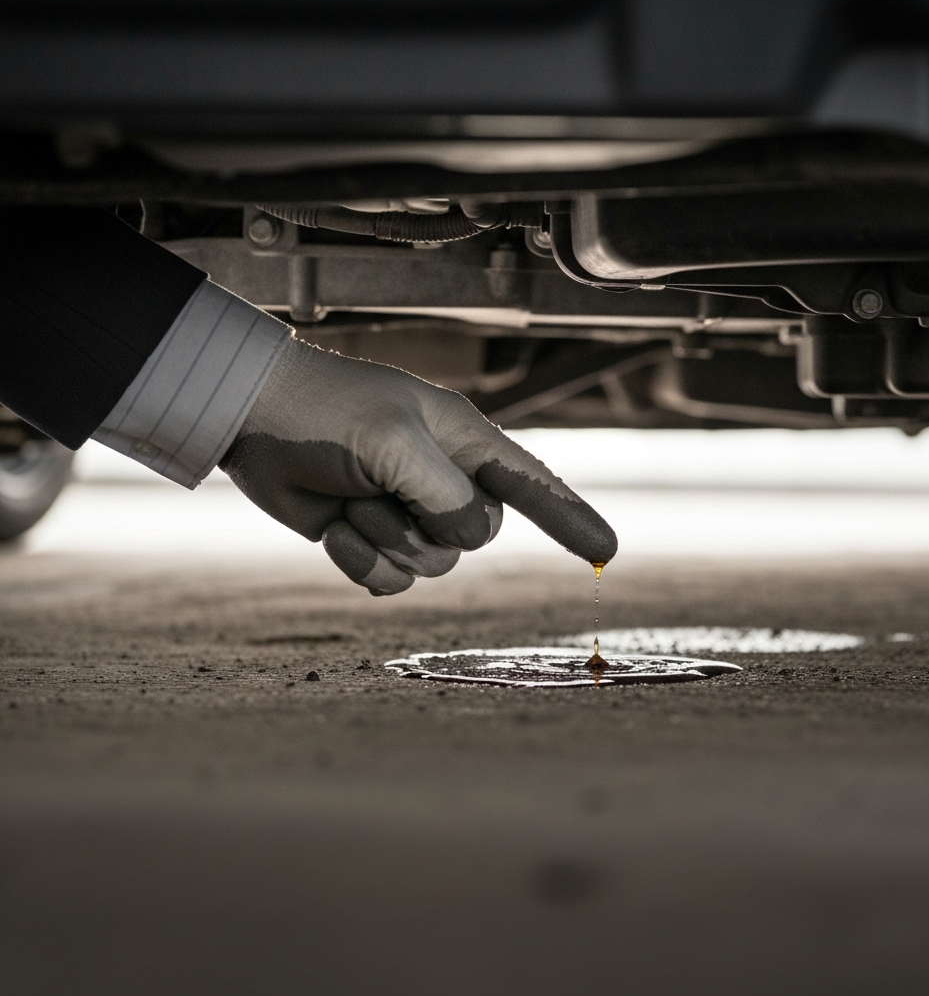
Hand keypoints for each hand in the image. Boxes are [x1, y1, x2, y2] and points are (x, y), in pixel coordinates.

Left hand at [220, 337, 616, 593]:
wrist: (253, 421)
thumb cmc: (329, 413)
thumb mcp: (397, 444)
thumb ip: (447, 496)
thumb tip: (465, 538)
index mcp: (464, 441)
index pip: (533, 484)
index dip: (571, 517)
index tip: (608, 551)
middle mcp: (444, 478)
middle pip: (476, 538)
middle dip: (427, 527)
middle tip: (382, 489)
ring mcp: (408, 511)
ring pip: (432, 566)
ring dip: (386, 541)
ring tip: (351, 503)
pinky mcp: (372, 537)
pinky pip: (391, 582)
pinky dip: (362, 563)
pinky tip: (335, 529)